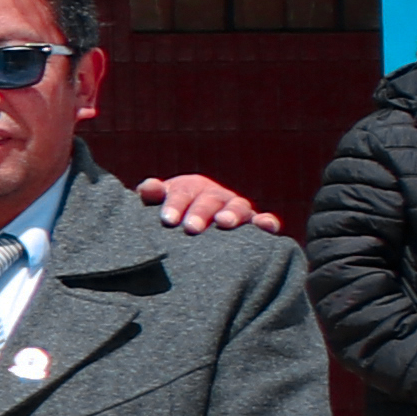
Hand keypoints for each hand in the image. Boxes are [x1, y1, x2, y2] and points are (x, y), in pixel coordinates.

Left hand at [130, 168, 274, 234]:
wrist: (189, 227)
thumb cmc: (169, 216)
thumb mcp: (156, 205)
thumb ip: (151, 195)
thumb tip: (149, 187)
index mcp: (190, 188)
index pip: (182, 193)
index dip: (175, 204)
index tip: (167, 220)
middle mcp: (215, 196)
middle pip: (210, 200)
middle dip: (201, 213)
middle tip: (191, 227)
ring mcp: (236, 209)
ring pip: (238, 207)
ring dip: (233, 214)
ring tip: (224, 223)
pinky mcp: (253, 224)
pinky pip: (264, 221)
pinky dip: (267, 222)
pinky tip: (267, 226)